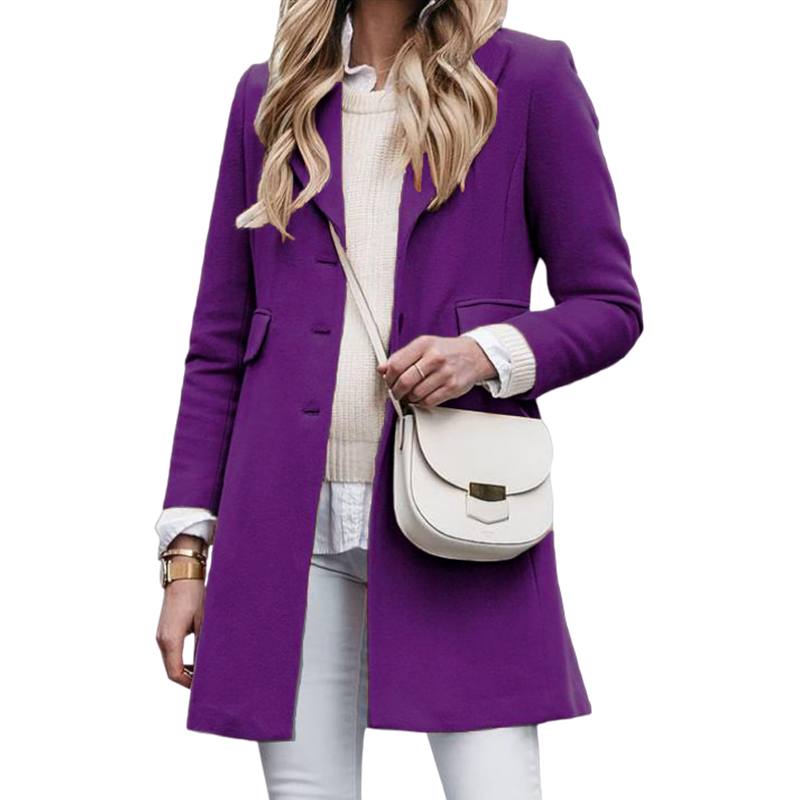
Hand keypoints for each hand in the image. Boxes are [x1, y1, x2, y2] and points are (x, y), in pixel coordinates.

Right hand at [155, 536, 205, 688]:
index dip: (189, 684)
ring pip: (171, 661)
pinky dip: (182, 659)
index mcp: (170, 640)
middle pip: (172, 670)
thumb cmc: (195, 595)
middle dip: (188, 678)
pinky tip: (197, 657)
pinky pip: (171, 652)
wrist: (182, 574)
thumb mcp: (204, 621)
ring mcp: (161, 635)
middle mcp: (162, 639)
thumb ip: (203, 644)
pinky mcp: (165, 629)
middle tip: (207, 681)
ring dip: (185, 669)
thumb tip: (208, 665)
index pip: (174, 673)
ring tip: (205, 671)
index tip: (204, 686)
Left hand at [377, 335, 496, 406]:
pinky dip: (422, 402)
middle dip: (396, 391)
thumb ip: (401, 356)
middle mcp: (435, 358)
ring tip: (411, 393)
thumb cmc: (446, 351)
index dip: (388, 377)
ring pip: (415, 394)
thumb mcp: (423, 346)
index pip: (396, 364)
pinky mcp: (452, 387)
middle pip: (405, 381)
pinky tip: (423, 396)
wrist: (474, 355)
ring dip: (409, 397)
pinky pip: (429, 401)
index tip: (388, 381)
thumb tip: (382, 368)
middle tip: (396, 392)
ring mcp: (445, 373)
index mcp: (424, 344)